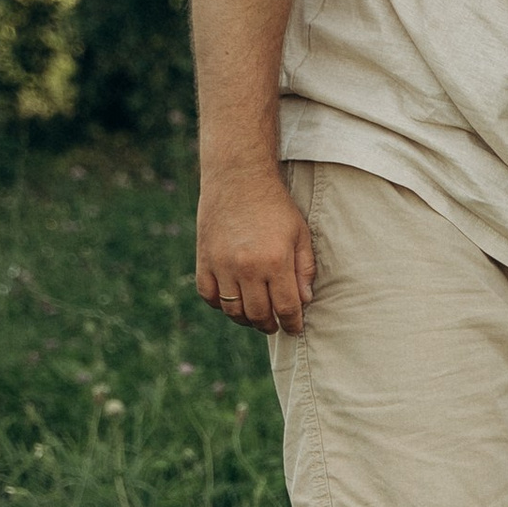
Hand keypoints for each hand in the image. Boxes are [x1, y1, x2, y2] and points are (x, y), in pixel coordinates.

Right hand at [195, 168, 314, 335]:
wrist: (238, 178)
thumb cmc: (275, 205)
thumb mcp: (300, 234)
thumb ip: (304, 269)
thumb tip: (303, 301)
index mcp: (275, 261)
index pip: (285, 308)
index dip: (292, 323)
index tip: (294, 328)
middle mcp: (247, 267)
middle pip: (258, 314)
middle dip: (269, 325)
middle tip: (275, 324)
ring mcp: (222, 265)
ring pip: (232, 310)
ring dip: (246, 319)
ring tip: (256, 316)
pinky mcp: (203, 259)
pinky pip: (209, 296)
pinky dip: (220, 304)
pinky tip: (232, 301)